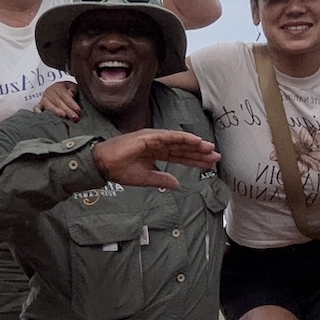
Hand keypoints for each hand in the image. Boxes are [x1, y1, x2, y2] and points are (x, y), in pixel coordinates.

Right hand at [37, 78, 81, 120]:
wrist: (57, 90)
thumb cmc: (67, 90)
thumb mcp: (72, 87)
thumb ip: (73, 90)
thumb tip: (71, 94)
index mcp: (58, 87)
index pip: (65, 96)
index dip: (72, 104)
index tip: (78, 111)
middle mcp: (49, 92)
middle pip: (58, 102)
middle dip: (67, 110)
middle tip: (75, 118)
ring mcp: (43, 99)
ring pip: (49, 106)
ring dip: (56, 111)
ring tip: (63, 116)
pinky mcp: (39, 105)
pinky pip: (37, 108)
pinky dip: (38, 111)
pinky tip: (42, 116)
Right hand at [91, 128, 219, 189]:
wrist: (103, 164)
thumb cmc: (119, 170)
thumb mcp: (145, 178)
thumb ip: (162, 179)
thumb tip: (178, 183)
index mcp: (156, 154)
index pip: (180, 157)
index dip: (195, 160)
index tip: (209, 164)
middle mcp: (157, 144)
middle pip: (183, 149)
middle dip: (200, 153)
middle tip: (217, 156)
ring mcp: (154, 139)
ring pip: (179, 141)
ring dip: (195, 144)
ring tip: (210, 148)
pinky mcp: (149, 136)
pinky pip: (169, 137)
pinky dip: (183, 138)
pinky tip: (195, 141)